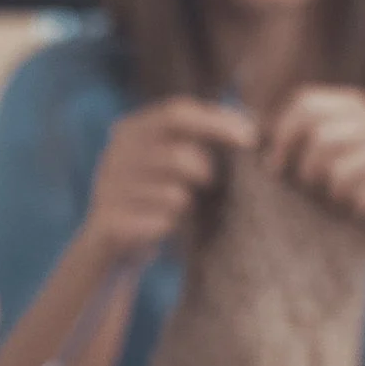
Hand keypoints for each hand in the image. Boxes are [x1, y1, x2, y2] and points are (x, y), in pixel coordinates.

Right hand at [75, 96, 257, 259]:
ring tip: (181, 209)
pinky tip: (163, 228)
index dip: (218, 122)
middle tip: (210, 184)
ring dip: (188, 205)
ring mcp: (107, 189)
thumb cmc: (154, 202)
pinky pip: (161, 223)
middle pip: (178, 154)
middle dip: (206, 171)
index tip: (251, 139)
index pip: (178, 113)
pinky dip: (171, 227)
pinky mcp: (108, 223)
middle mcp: (113, 155)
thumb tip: (256, 123)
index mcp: (129, 130)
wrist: (109, 252)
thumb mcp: (172, 165)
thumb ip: (201, 141)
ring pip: (173, 194)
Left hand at [266, 85, 364, 257]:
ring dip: (333, 195)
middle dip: (307, 171)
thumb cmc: (360, 188)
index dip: (282, 135)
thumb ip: (300, 143)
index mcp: (356, 106)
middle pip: (319, 138)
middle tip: (314, 189)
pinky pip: (360, 194)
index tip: (275, 166)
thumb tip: (252, 141)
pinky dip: (356, 209)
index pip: (306, 103)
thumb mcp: (330, 159)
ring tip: (345, 199)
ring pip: (337, 171)